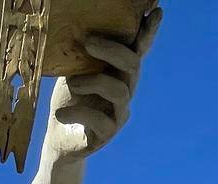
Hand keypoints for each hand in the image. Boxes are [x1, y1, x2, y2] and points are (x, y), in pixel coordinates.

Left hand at [44, 7, 162, 160]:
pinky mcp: (108, 133)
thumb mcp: (72, 71)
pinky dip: (78, 113)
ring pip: (119, 91)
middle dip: (113, 50)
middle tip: (88, 41)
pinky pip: (100, 120)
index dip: (148, 32)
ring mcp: (119, 112)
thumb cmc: (69, 98)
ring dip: (94, 82)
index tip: (157, 11)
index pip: (137, 49)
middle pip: (133, 65)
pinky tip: (61, 114)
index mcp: (118, 71)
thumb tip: (76, 27)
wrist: (59, 137)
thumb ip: (81, 53)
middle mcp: (125, 89)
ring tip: (72, 83)